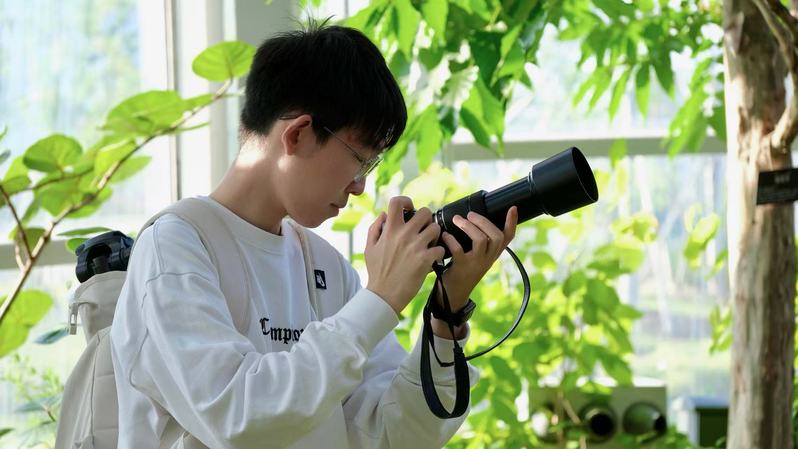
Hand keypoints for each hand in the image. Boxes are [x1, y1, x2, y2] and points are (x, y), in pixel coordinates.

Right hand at [365, 196, 445, 314]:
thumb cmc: (376, 272)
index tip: (409, 208)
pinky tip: (432, 258)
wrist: (384, 295)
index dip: (406, 201)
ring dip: (435, 235)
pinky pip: (440, 248)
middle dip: (426, 219)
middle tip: (424, 228)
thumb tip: (384, 214)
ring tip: (430, 243)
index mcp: (390, 229)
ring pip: (436, 228)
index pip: (397, 202)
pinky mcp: (425, 260)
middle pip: (425, 212)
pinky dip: (439, 253)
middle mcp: (404, 234)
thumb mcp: (369, 248)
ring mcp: (416, 246)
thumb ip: (375, 228)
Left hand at [436, 206, 518, 311]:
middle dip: (483, 221)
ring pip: (481, 240)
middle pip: (496, 236)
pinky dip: (451, 240)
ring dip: (468, 227)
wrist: (454, 294)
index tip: (513, 208)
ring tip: (457, 219)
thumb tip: (472, 220)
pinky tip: (445, 235)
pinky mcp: (462, 268)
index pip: (508, 238)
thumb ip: (479, 243)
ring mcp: (476, 264)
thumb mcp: (477, 257)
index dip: (512, 223)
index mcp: (492, 254)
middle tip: (470, 214)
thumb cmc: (463, 271)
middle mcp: (488, 259)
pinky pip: (459, 250)